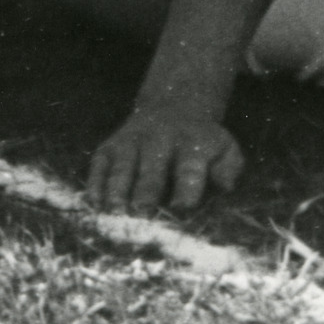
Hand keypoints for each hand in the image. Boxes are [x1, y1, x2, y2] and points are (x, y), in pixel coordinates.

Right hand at [88, 105, 243, 212]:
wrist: (172, 108)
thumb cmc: (202, 145)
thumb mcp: (225, 148)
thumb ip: (229, 167)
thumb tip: (225, 186)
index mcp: (192, 144)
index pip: (189, 167)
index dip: (186, 187)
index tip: (182, 209)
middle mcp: (158, 140)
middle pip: (151, 169)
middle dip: (146, 192)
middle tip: (142, 215)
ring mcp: (131, 142)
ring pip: (122, 167)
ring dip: (117, 191)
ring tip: (115, 213)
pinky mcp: (109, 147)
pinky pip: (99, 165)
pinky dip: (95, 184)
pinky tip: (94, 205)